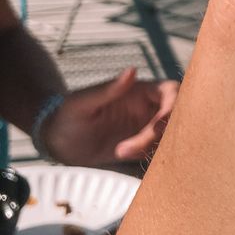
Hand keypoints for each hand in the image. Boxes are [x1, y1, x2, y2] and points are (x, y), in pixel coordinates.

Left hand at [42, 67, 179, 165]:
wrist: (57, 142)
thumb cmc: (66, 115)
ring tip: (122, 154)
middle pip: (177, 117)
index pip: (171, 93)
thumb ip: (109, 88)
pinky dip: (155, 160)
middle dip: (167, 133)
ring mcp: (146, 129)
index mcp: (139, 91)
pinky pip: (159, 152)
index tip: (157, 128)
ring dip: (157, 148)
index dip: (172, 109)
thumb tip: (133, 69)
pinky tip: (131, 164)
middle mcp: (148, 109)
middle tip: (139, 149)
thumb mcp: (82, 102)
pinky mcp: (141, 149)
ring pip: (171, 136)